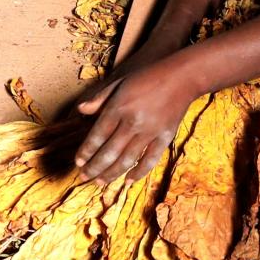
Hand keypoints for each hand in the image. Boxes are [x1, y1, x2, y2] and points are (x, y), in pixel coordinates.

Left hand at [72, 59, 201, 185]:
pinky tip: (128, 181)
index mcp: (119, 107)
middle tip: (84, 177)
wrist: (182, 77)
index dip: (86, 151)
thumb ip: (100, 97)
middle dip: (94, 167)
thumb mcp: (120, 82)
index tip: (78, 162)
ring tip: (100, 182)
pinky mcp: (165, 138)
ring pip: (127, 160)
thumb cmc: (148, 77)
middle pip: (109, 152)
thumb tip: (80, 110)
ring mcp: (150, 132)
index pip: (98, 135)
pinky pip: (150, 160)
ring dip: (111, 174)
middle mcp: (132, 122)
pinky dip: (139, 173)